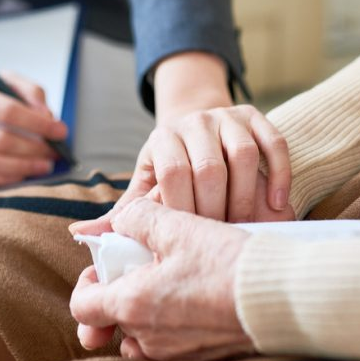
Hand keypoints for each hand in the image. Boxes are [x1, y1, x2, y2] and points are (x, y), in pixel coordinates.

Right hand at [0, 47, 67, 185]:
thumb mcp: (2, 78)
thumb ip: (30, 91)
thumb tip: (49, 116)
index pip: (8, 111)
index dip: (37, 124)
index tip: (60, 131)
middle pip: (0, 140)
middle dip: (34, 149)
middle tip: (55, 152)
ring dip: (22, 168)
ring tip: (44, 166)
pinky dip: (5, 178)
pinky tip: (24, 174)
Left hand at [70, 198, 255, 360]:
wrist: (282, 298)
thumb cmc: (228, 263)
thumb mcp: (179, 227)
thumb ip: (139, 218)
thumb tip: (121, 219)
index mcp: (134, 305)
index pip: (83, 306)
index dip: (88, 282)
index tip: (109, 264)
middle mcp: (149, 338)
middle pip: (117, 319)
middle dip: (126, 291)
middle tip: (148, 265)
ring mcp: (177, 353)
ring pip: (145, 333)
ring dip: (151, 308)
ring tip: (176, 278)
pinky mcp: (203, 358)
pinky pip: (175, 343)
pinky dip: (177, 322)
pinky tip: (199, 296)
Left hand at [71, 104, 292, 238]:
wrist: (199, 127)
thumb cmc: (171, 170)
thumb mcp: (145, 186)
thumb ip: (122, 213)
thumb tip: (81, 235)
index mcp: (162, 139)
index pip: (173, 174)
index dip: (182, 210)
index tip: (187, 243)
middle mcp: (195, 122)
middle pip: (210, 167)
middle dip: (216, 209)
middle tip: (219, 242)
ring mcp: (228, 117)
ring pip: (243, 155)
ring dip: (246, 196)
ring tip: (245, 229)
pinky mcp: (256, 116)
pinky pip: (274, 142)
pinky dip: (278, 174)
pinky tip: (276, 205)